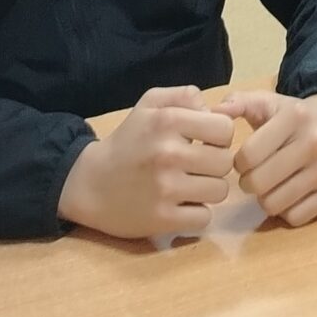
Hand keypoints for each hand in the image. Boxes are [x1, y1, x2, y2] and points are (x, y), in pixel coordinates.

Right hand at [57, 86, 236, 240]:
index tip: (204, 142)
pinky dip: (196, 214)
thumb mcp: (151, 104)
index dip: (219, 136)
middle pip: (225, 162)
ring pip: (219, 190)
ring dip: (208, 190)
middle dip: (215, 164)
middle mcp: (168, 153)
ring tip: (190, 185)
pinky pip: (204, 218)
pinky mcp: (162, 219)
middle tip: (197, 166)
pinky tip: (181, 205)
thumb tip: (217, 110)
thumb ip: (186, 96)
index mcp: (167, 121)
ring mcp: (165, 189)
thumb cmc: (128, 140)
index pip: (225, 129)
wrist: (90, 183)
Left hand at [222, 90, 316, 226]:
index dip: (238, 163)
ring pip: (274, 205)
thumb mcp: (269, 102)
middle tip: (255, 176)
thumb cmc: (295, 116)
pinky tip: (289, 193)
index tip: (245, 160)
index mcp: (295, 116)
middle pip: (259, 184)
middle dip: (249, 183)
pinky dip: (286, 211)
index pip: (248, 156)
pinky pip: (295, 218)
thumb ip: (239, 102)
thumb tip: (215, 111)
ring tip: (272, 184)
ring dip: (266, 199)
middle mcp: (315, 141)